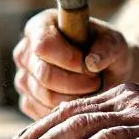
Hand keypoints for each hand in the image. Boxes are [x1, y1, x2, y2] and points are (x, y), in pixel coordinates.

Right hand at [12, 10, 134, 119]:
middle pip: (44, 74)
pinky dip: (67, 110)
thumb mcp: (114, 43)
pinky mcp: (27, 101)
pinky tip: (80, 100)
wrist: (105, 72)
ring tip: (91, 88)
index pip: (43, 45)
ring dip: (75, 97)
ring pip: (45, 95)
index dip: (68, 58)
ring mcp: (23, 78)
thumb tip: (91, 63)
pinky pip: (44, 113)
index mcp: (40, 26)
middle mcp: (25, 52)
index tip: (89, 65)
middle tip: (95, 81)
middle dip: (76, 82)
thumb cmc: (106, 51)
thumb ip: (107, 48)